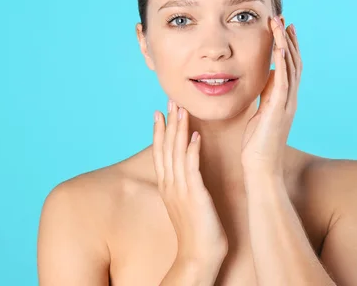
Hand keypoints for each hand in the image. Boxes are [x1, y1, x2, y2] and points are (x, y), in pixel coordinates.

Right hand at [153, 101, 227, 263]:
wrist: (198, 256)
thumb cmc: (196, 232)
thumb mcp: (184, 204)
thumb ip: (182, 186)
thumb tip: (184, 173)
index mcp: (167, 186)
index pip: (160, 152)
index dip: (159, 131)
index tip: (159, 111)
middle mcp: (170, 184)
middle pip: (165, 147)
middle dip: (168, 122)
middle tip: (170, 100)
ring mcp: (180, 189)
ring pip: (176, 153)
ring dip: (179, 130)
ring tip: (181, 109)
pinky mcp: (194, 195)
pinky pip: (192, 168)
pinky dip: (192, 150)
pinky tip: (195, 136)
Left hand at [241, 16, 301, 173]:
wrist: (260, 167)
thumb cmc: (256, 145)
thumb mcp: (258, 114)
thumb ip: (262, 98)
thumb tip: (259, 82)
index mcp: (282, 99)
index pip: (287, 67)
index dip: (285, 47)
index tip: (281, 29)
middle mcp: (288, 98)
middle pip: (292, 62)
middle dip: (287, 39)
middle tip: (282, 19)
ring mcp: (286, 103)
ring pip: (290, 67)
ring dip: (285, 44)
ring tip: (280, 25)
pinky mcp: (278, 109)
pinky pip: (282, 82)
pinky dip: (282, 64)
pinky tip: (279, 49)